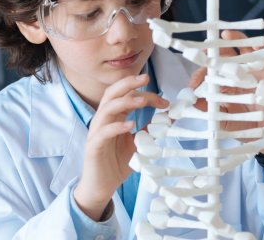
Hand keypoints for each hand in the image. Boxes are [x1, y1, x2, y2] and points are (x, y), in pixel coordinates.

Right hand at [72, 74, 168, 219]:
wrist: (101, 185)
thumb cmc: (117, 162)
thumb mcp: (138, 143)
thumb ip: (149, 130)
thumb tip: (170, 118)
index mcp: (113, 117)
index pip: (126, 96)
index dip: (145, 94)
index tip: (165, 102)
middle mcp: (103, 120)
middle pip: (111, 94)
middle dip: (128, 83)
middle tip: (145, 78)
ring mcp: (96, 132)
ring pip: (106, 109)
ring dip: (124, 102)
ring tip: (141, 101)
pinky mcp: (93, 146)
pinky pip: (103, 132)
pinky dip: (116, 126)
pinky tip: (129, 125)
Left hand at [186, 30, 263, 153]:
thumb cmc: (244, 124)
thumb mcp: (221, 120)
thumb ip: (207, 110)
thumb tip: (191, 102)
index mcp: (224, 83)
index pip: (210, 71)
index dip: (200, 73)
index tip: (192, 84)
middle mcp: (237, 74)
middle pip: (225, 55)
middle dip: (215, 48)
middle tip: (206, 46)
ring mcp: (254, 71)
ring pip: (244, 50)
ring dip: (236, 40)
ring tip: (225, 35)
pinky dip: (261, 48)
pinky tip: (253, 43)